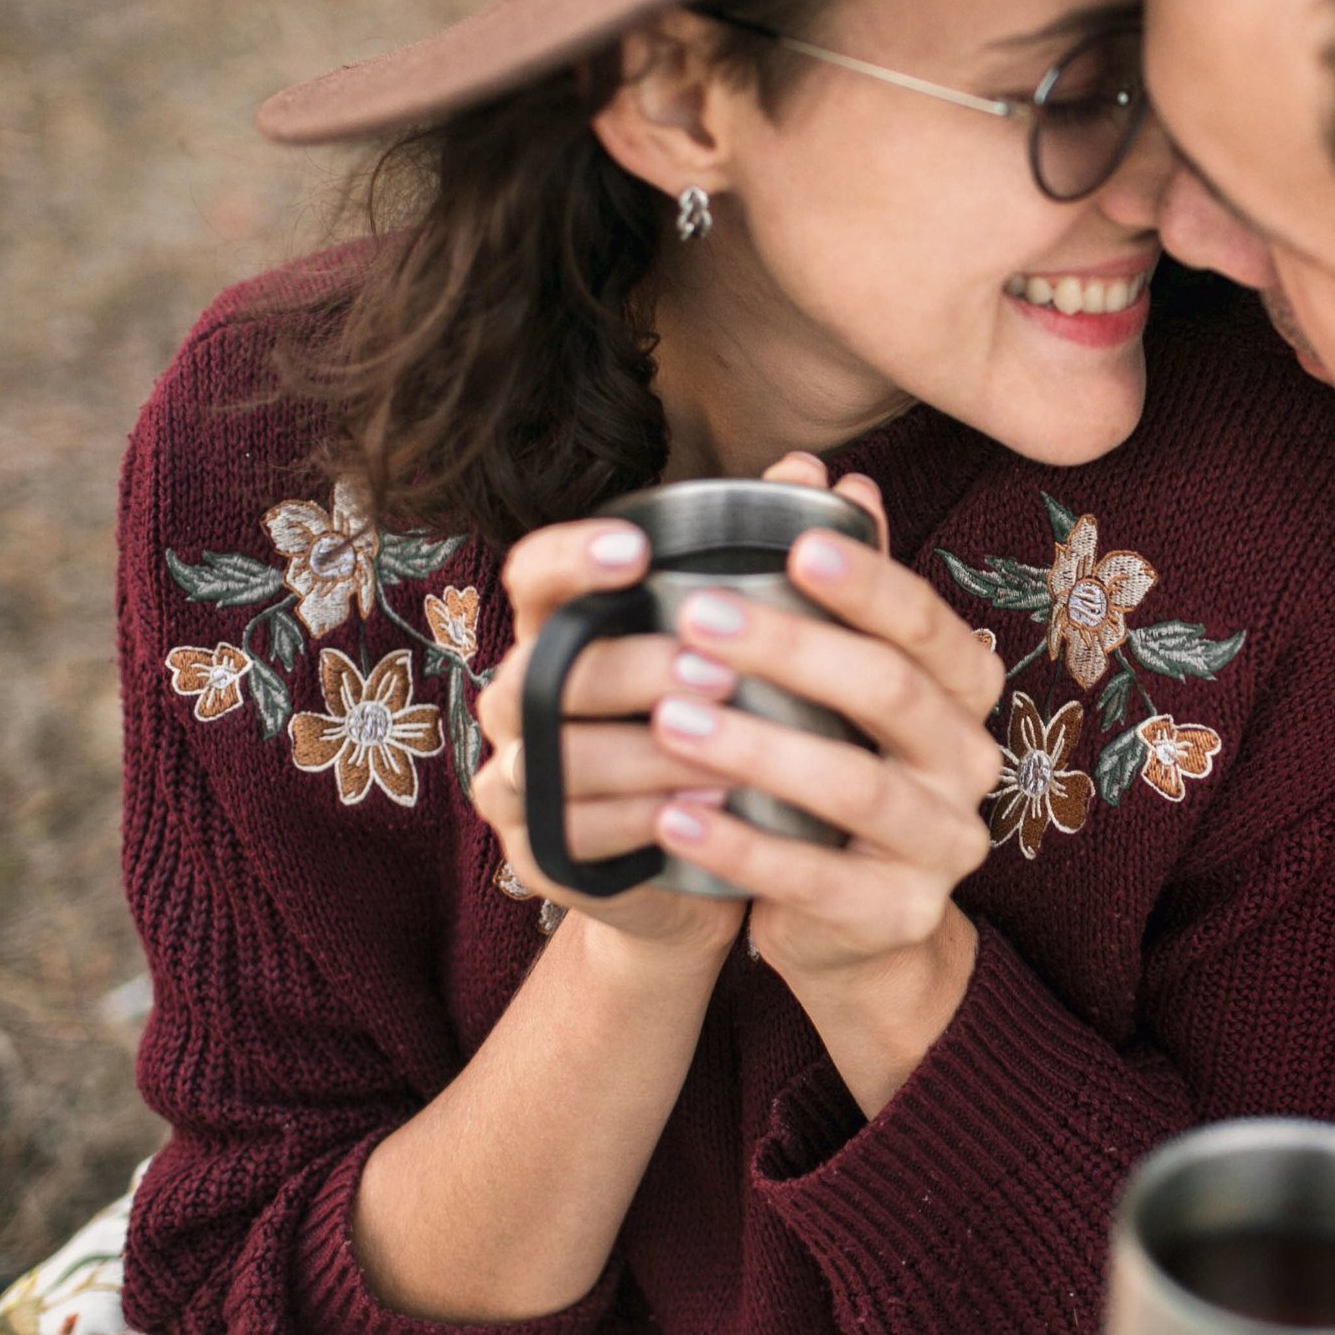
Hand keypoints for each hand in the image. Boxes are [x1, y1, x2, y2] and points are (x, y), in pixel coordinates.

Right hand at [472, 513, 746, 962]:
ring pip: (560, 752)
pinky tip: (708, 809)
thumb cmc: (724, 730)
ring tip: (728, 753)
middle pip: (551, 665)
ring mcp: (517, 774)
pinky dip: (644, 819)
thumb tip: (817, 466)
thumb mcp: (750, 649)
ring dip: (649, 752)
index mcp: (566, 630)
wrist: (705, 868)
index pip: (536, 572)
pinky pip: (575, 827)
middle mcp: (521, 694)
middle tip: (719, 672)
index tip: (640, 550)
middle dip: (635, 666)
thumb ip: (771, 558)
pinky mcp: (537, 846)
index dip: (574, 555)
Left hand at [639, 456, 1005, 1102]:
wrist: (853, 921)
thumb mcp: (840, 679)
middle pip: (893, 694)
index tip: (797, 545)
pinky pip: (817, 879)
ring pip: (856, 787)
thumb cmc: (836, 768)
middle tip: (694, 619)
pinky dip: (742, 846)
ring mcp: (945, 845)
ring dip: (757, 747)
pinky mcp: (897, 912)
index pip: (928, 625)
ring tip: (670, 716)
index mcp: (966, 692)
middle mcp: (972, 762)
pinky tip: (674, 817)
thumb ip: (838, 585)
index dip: (869, 583)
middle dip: (792, 650)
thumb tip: (825, 472)